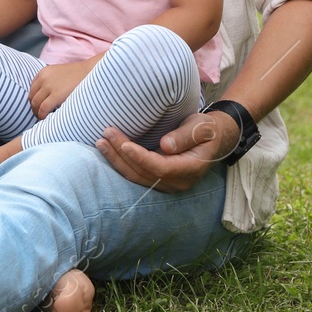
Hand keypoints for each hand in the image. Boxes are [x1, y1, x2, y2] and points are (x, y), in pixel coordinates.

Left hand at [28, 58, 98, 118]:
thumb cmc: (77, 75)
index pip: (32, 89)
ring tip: (43, 118)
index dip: (34, 99)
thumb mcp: (58, 73)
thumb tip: (44, 96)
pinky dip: (42, 115)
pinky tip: (46, 119)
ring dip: (37, 112)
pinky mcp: (56, 95)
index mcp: (43, 72)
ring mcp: (49, 86)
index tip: (38, 106)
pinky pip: (43, 109)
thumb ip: (49, 81)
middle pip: (32, 97)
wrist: (91, 72)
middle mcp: (44, 78)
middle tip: (39, 114)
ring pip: (35, 104)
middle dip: (34, 107)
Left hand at [95, 110, 236, 192]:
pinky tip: (106, 150)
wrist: (211, 139)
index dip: (141, 158)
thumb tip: (165, 146)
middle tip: (105, 135)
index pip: (161, 168)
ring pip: (136, 176)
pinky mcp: (156, 179)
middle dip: (121, 155)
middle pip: (143, 173)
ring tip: (100, 142)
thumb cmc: (207, 129)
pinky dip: (120, 163)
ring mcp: (166, 184)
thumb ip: (185, 136)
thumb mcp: (202, 128)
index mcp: (190, 169)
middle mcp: (176, 182)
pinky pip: (135, 175)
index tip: (124, 144)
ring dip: (116, 160)